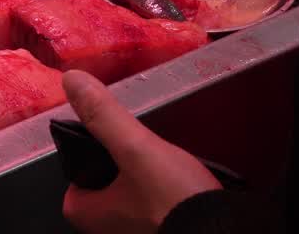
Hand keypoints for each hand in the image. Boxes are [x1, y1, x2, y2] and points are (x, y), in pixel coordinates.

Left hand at [61, 71, 220, 233]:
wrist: (227, 233)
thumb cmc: (175, 200)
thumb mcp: (136, 149)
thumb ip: (105, 117)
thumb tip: (72, 80)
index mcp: (87, 215)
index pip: (74, 178)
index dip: (88, 157)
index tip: (107, 139)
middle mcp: (107, 229)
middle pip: (104, 185)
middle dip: (120, 166)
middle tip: (140, 148)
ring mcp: (138, 232)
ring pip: (131, 195)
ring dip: (145, 178)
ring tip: (162, 161)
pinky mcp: (166, 229)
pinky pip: (156, 205)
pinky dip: (164, 191)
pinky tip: (179, 179)